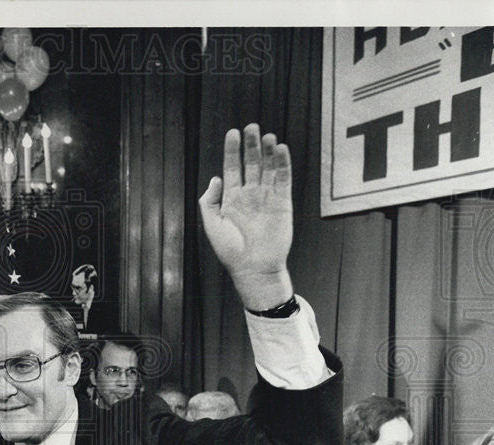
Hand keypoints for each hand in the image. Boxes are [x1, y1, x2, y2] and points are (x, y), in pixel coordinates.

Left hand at [198, 124, 293, 309]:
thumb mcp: (212, 224)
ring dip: (267, 151)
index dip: (232, 150)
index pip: (232, 167)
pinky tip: (281, 149)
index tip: (232, 133)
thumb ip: (209, 201)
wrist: (253, 267)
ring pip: (268, 168)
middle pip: (251, 163)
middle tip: (251, 127)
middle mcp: (250, 195)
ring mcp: (267, 197)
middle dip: (251, 145)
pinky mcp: (283, 203)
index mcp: (231, 198)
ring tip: (266, 136)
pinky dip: (283, 164)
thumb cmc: (230, 250)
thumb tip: (215, 178)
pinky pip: (283, 179)